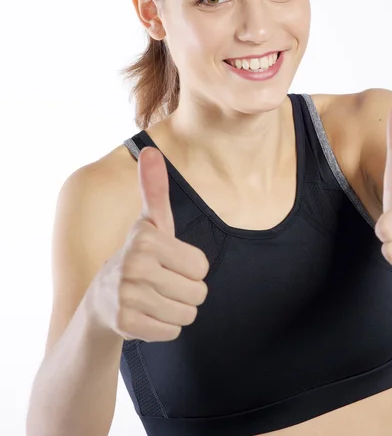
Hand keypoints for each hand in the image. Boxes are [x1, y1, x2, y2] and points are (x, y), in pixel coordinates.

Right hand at [91, 146, 209, 341]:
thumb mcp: (150, 223)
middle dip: (185, 292)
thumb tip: (150, 149)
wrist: (102, 301)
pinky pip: (172, 331)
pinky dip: (164, 327)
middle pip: (198, 292)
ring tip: (154, 299)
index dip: (191, 269)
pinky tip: (146, 315)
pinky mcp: (124, 324)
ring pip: (187, 314)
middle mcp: (133, 264)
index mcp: (145, 237)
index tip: (168, 263)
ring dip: (176, 311)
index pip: (202, 266)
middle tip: (161, 284)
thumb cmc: (139, 257)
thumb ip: (154, 188)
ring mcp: (126, 295)